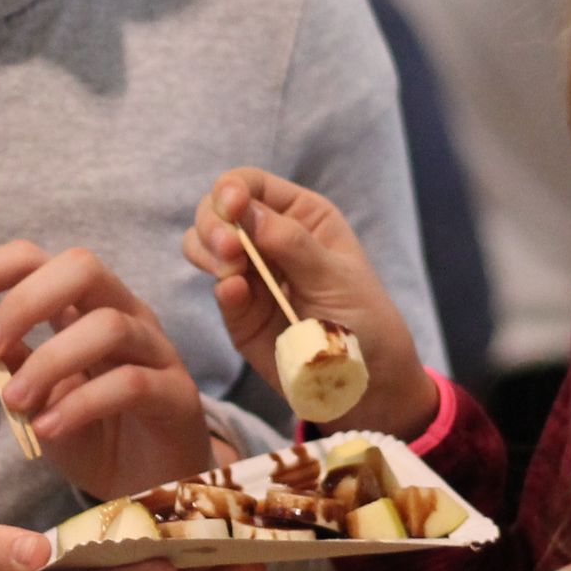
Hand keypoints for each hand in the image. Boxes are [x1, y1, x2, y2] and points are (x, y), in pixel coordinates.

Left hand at [0, 241, 211, 499]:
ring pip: (108, 325)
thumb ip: (8, 365)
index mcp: (83, 307)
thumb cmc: (93, 434)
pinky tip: (47, 429)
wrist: (151, 488)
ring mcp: (156, 351)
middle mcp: (124, 314)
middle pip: (81, 267)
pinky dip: (81, 403)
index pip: (34, 260)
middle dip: (24, 301)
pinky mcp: (177, 395)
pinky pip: (131, 383)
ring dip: (49, 359)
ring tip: (13, 402)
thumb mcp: (37, 401)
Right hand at [181, 168, 438, 438]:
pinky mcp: (239, 312)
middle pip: (216, 210)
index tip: (233, 208)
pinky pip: (217, 290)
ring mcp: (250, 274)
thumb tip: (245, 212)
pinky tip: (235, 293)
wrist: (368, 386)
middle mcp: (269, 238)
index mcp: (300, 216)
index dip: (232, 189)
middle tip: (231, 251)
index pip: (250, 184)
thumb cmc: (365, 320)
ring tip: (231, 271)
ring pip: (202, 245)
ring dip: (208, 251)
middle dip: (215, 223)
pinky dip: (221, 288)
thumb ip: (292, 244)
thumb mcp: (337, 277)